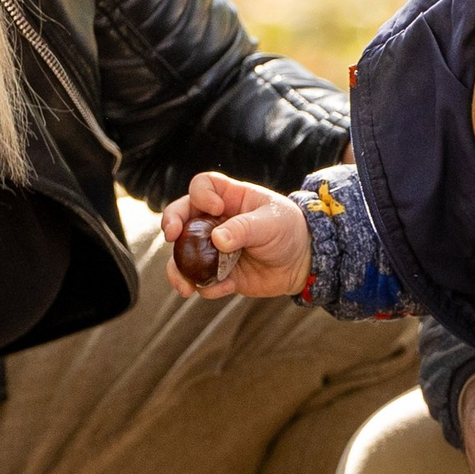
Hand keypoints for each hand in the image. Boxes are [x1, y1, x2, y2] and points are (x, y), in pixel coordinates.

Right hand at [160, 171, 309, 298]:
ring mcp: (213, 248)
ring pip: (182, 255)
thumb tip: (217, 239)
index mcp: (230, 199)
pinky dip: (208, 287)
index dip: (201, 194)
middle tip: (171, 236)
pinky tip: (225, 287)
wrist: (303, 262)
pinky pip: (202, 280)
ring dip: (177, 270)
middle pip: (181, 216)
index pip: (203, 186)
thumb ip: (245, 228)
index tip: (215, 209)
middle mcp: (215, 221)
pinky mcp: (219, 273)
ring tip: (185, 287)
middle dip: (171, 223)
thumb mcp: (272, 223)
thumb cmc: (290, 230)